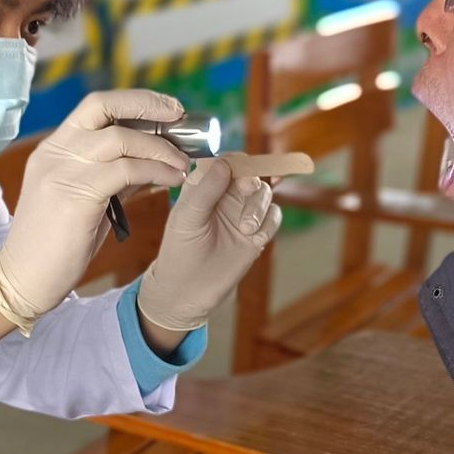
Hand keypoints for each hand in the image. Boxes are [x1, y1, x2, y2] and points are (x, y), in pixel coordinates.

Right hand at [0, 90, 189, 330]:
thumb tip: (154, 157)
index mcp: (55, 148)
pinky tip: (173, 180)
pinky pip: (126, 171)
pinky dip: (156, 171)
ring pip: (120, 138)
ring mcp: (62, 171)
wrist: (24, 279)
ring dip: (160, 147)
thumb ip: (114, 175)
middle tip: (179, 115)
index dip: (134, 101)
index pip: (95, 106)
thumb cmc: (56, 244)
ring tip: (183, 162)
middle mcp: (55, 152)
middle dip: (147, 104)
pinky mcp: (75, 196)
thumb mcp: (86, 199)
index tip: (167, 108)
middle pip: (102, 105)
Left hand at [136, 158, 282, 333]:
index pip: (227, 162)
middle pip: (251, 174)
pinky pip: (274, 217)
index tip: (240, 174)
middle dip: (253, 182)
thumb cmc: (179, 251)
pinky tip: (254, 239)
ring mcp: (242, 214)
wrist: (187, 291)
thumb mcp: (187, 218)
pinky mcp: (256, 233)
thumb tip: (225, 163)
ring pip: (264, 194)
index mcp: (204, 186)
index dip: (237, 163)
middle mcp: (225, 196)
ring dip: (259, 207)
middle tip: (247, 190)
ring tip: (246, 229)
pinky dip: (269, 224)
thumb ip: (205, 190)